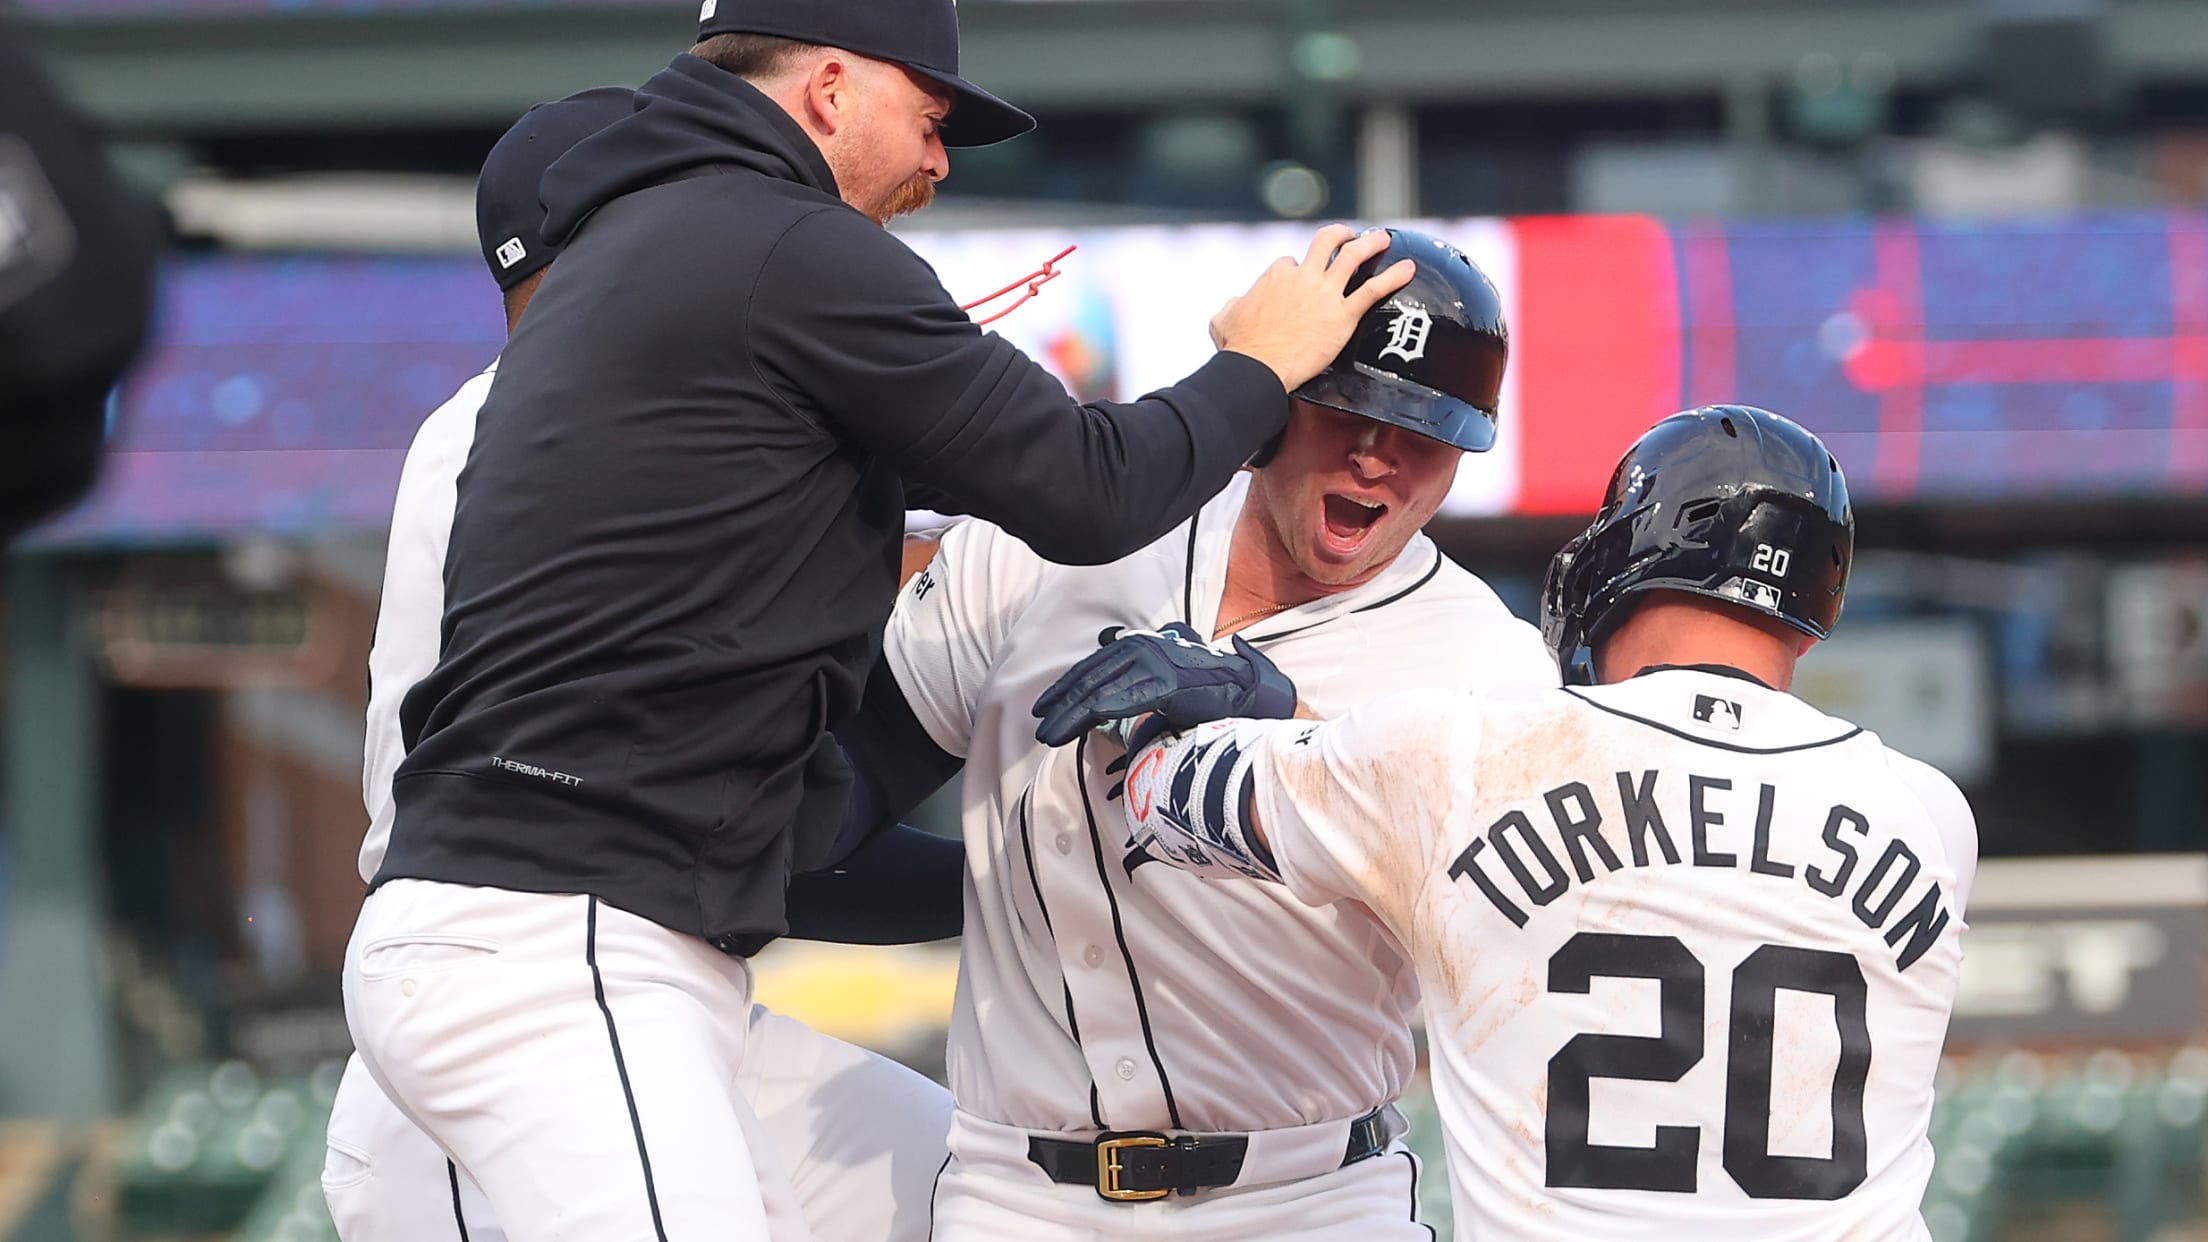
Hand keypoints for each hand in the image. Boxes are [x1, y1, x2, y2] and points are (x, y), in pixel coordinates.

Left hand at [1031, 621, 1297, 746]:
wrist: (1250, 692)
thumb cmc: (1212, 693)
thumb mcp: (1170, 682)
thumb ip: (1142, 682)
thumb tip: (1116, 698)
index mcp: (1144, 646)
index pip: (1096, 665)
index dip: (1068, 685)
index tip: (1046, 705)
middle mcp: (1146, 648)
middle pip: (1091, 676)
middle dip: (1061, 701)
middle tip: (1040, 722)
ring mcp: (1155, 663)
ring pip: (1100, 689)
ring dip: (1070, 714)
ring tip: (1049, 733)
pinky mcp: (1166, 682)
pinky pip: (1122, 699)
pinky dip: (1095, 712)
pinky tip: (1077, 724)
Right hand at [1209, 225, 1414, 391]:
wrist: (1258, 368)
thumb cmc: (1239, 348)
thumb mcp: (1222, 319)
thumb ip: (1232, 305)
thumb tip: (1235, 304)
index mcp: (1276, 276)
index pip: (1291, 263)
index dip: (1297, 269)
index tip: (1301, 279)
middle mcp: (1303, 276)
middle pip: (1325, 243)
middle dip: (1340, 236)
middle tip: (1349, 237)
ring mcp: (1325, 293)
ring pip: (1353, 256)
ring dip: (1370, 243)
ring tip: (1383, 239)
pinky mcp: (1343, 315)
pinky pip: (1374, 290)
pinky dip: (1393, 277)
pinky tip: (1409, 268)